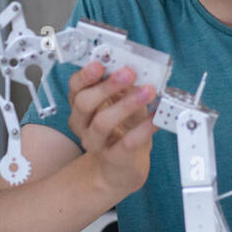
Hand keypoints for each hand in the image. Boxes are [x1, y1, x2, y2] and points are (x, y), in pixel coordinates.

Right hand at [67, 60, 157, 197]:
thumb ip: (126, 86)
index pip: (75, 86)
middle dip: (107, 86)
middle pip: (84, 102)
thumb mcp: (123, 101)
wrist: (122, 167)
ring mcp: (96, 143)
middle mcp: (82, 124)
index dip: (86, 74)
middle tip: (129, 73)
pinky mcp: (113, 158)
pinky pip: (127, 143)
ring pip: (102, 123)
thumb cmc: (123, 128)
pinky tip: (156, 119)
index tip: (101, 63)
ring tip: (147, 92)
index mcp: (81, 104)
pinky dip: (144, 129)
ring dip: (126, 105)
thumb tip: (136, 68)